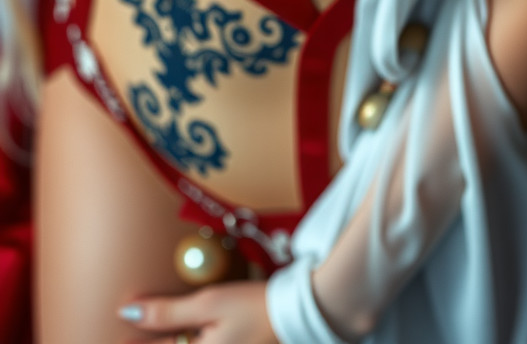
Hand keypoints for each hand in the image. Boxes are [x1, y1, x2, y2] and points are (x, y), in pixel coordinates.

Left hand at [118, 281, 280, 343]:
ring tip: (164, 327)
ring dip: (173, 337)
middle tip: (130, 330)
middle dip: (153, 339)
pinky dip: (188, 339)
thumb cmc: (253, 306)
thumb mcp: (209, 303)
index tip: (112, 330)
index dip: (132, 341)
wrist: (297, 315)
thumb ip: (166, 312)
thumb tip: (126, 313)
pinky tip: (189, 332)